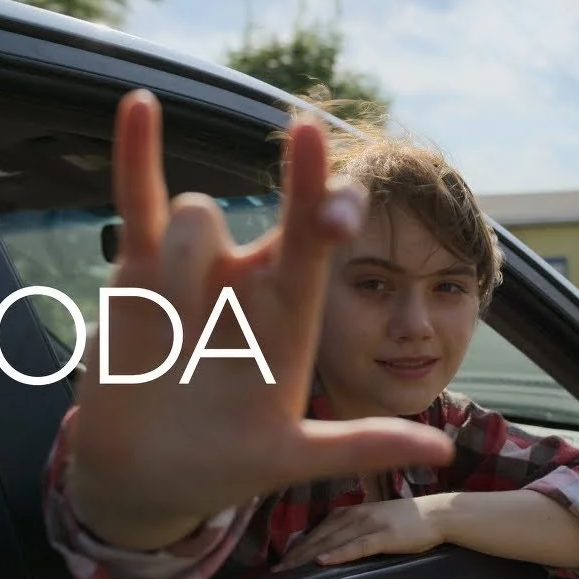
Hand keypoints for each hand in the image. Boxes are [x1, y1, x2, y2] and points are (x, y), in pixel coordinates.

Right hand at [66, 90, 454, 549]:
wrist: (144, 475)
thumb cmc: (225, 466)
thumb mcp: (292, 458)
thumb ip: (360, 446)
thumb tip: (442, 447)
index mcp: (291, 317)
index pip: (322, 248)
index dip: (335, 211)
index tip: (345, 200)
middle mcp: (250, 283)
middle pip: (284, 213)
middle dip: (305, 184)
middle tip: (313, 137)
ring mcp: (195, 273)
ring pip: (200, 215)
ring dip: (188, 257)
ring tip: (174, 331)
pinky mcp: (137, 271)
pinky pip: (138, 200)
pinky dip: (136, 152)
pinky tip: (139, 103)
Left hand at [274, 494, 455, 569]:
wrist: (437, 514)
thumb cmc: (407, 519)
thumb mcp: (374, 518)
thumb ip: (352, 528)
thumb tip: (328, 545)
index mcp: (352, 510)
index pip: (318, 528)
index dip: (298, 543)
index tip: (280, 558)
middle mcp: (356, 514)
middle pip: (320, 534)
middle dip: (296, 552)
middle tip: (276, 569)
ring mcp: (370, 524)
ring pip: (332, 539)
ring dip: (309, 554)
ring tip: (290, 568)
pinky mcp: (385, 536)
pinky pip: (357, 546)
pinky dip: (338, 553)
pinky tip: (323, 561)